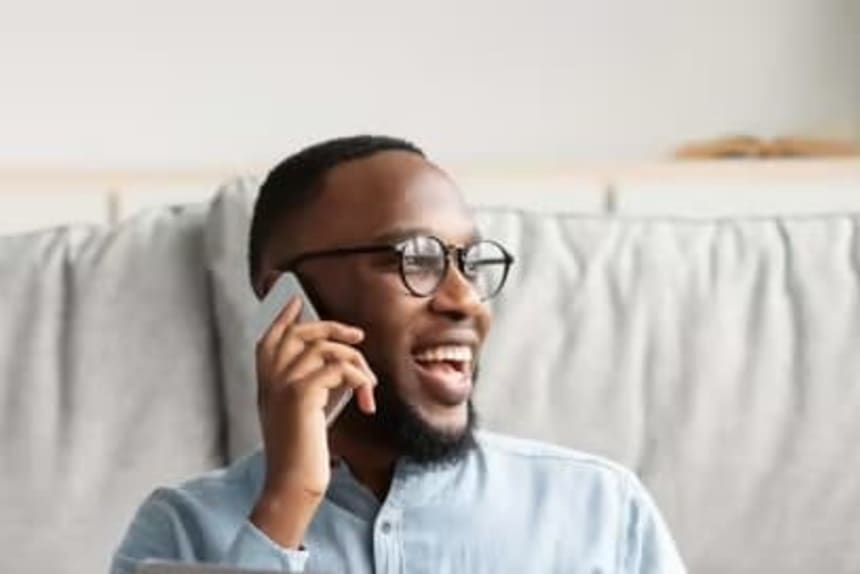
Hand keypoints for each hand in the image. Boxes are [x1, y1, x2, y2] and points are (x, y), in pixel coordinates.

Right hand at [250, 296, 376, 547]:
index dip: (284, 317)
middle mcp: (270, 379)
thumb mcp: (297, 413)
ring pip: (326, 349)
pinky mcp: (303, 394)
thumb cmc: (300, 452)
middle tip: (356, 335)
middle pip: (299, 333)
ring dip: (357, 364)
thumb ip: (304, 385)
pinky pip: (339, 368)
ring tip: (369, 387)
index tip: (298, 301)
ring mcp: (284, 384)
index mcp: (265, 383)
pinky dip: (360, 381)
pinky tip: (366, 400)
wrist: (292, 482)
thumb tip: (333, 362)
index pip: (269, 338)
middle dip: (331, 328)